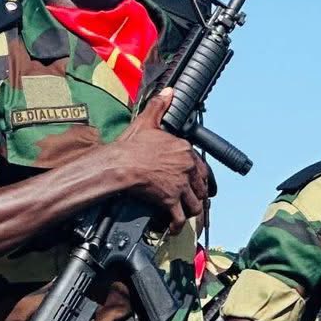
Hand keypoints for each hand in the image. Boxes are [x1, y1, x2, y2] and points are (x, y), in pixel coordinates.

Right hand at [103, 93, 211, 230]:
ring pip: (194, 203)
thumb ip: (160, 106)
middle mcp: (186, 167)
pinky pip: (179, 218)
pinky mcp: (170, 200)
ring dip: (191, 211)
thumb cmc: (130, 146)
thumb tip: (168, 92)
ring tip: (185, 213)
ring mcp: (179, 185)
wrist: (119, 164)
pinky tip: (173, 228)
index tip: (197, 182)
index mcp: (183, 150)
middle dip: (197, 195)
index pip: (201, 167)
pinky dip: (177, 225)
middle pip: (201, 187)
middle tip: (191, 200)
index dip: (200, 177)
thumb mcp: (147, 122)